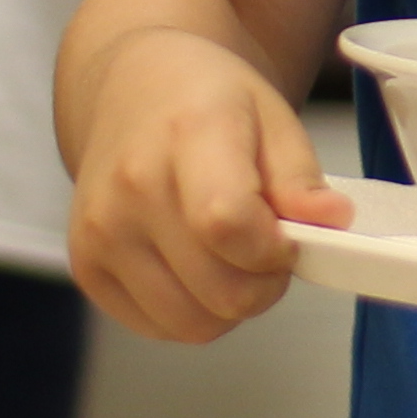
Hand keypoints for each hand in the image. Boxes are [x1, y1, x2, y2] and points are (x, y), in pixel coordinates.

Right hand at [67, 26, 351, 342]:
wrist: (136, 89)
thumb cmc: (209, 103)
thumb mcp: (274, 118)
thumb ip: (302, 178)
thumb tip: (331, 222)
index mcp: (188, 134)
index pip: (230, 226)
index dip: (275, 251)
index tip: (288, 237)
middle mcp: (131, 186)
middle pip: (221, 291)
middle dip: (263, 282)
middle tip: (265, 247)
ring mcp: (100, 232)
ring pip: (192, 324)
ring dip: (227, 304)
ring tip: (229, 255)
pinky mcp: (86, 267)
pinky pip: (159, 328)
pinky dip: (190, 311)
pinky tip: (193, 266)